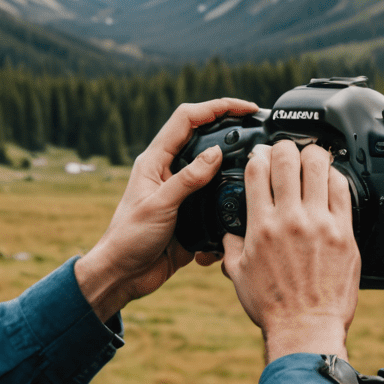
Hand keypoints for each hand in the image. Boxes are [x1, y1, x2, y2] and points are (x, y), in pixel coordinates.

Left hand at [74, 96, 257, 319]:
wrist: (124, 276)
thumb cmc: (128, 239)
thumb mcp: (159, 206)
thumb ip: (188, 180)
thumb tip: (216, 153)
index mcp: (155, 160)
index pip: (187, 119)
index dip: (216, 107)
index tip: (244, 108)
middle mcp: (169, 171)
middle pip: (204, 137)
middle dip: (230, 129)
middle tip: (258, 128)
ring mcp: (181, 192)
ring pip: (213, 169)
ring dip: (233, 166)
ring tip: (259, 165)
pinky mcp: (191, 213)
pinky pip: (215, 200)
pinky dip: (228, 200)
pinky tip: (243, 203)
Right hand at [220, 140, 359, 361]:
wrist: (306, 328)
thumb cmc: (273, 307)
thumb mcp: (238, 275)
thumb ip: (231, 247)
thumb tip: (228, 234)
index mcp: (261, 226)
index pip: (257, 171)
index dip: (258, 155)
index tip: (260, 156)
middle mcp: (290, 220)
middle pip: (287, 159)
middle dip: (284, 147)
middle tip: (287, 151)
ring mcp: (320, 224)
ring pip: (318, 167)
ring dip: (313, 155)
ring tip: (311, 158)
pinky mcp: (344, 233)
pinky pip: (343, 190)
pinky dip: (336, 177)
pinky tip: (331, 179)